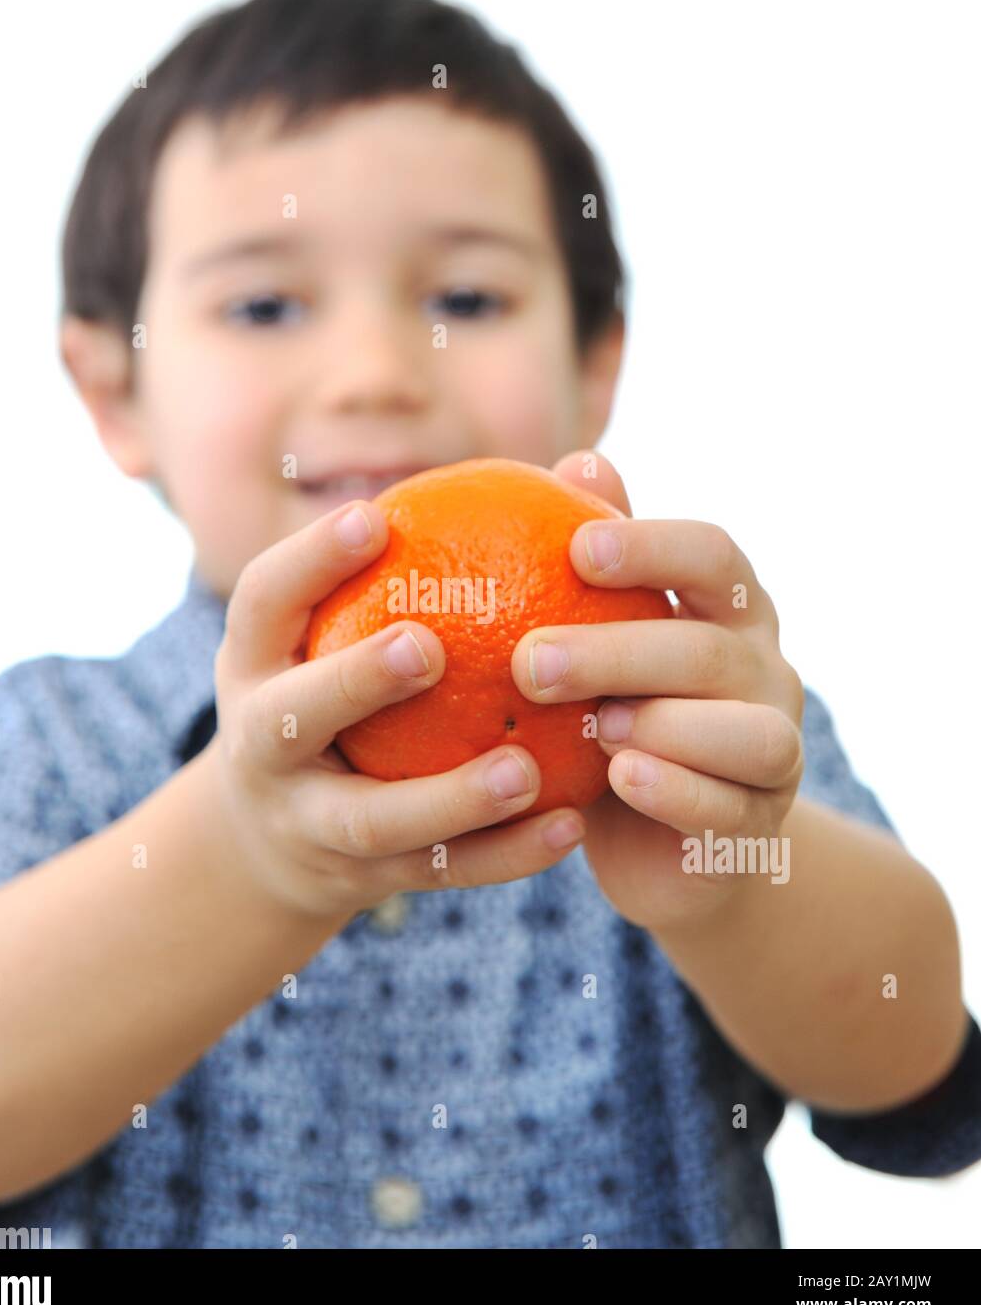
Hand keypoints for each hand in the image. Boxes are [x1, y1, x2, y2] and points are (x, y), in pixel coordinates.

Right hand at [209, 499, 587, 921]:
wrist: (273, 838)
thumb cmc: (338, 694)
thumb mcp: (340, 632)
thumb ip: (432, 561)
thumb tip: (582, 465)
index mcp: (253, 664)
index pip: (263, 602)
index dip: (309, 559)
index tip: (378, 516)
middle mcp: (261, 744)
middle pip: (291, 717)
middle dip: (353, 682)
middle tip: (429, 646)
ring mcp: (303, 822)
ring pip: (369, 820)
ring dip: (446, 798)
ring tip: (524, 769)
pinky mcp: (357, 881)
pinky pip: (435, 873)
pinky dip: (501, 856)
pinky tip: (570, 826)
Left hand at [508, 451, 804, 934]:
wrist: (665, 843)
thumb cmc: (618, 716)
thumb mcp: (602, 641)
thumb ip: (599, 566)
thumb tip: (579, 461)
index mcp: (727, 610)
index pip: (712, 556)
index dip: (653, 547)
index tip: (577, 548)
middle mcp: (763, 669)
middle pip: (708, 648)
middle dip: (619, 652)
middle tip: (530, 662)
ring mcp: (774, 748)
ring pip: (748, 731)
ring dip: (667, 726)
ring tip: (595, 730)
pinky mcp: (760, 822)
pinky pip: (732, 807)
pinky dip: (679, 792)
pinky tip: (623, 779)